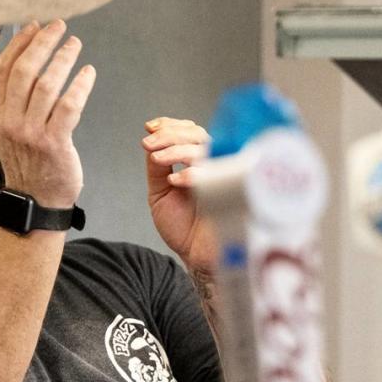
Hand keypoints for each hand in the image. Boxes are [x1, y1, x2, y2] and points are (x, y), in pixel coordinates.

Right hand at [0, 20, 95, 208]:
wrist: (36, 201)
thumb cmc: (28, 163)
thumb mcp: (10, 130)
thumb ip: (14, 101)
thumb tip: (27, 62)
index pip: (4, 68)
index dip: (20, 43)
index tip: (34, 25)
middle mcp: (10, 121)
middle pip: (24, 70)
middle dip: (43, 43)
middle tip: (59, 26)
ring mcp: (31, 133)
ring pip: (47, 84)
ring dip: (63, 58)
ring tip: (75, 45)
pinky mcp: (54, 142)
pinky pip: (69, 105)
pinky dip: (80, 85)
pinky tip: (88, 73)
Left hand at [142, 116, 217, 272]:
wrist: (195, 256)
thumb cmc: (183, 227)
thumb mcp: (160, 194)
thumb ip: (156, 169)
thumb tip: (150, 143)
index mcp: (198, 163)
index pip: (189, 132)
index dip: (170, 125)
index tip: (150, 127)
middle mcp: (213, 166)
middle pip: (199, 135)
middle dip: (170, 135)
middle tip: (149, 143)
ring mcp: (223, 178)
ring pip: (207, 149)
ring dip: (178, 149)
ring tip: (157, 159)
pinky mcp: (231, 193)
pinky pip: (217, 175)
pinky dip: (194, 173)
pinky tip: (176, 180)